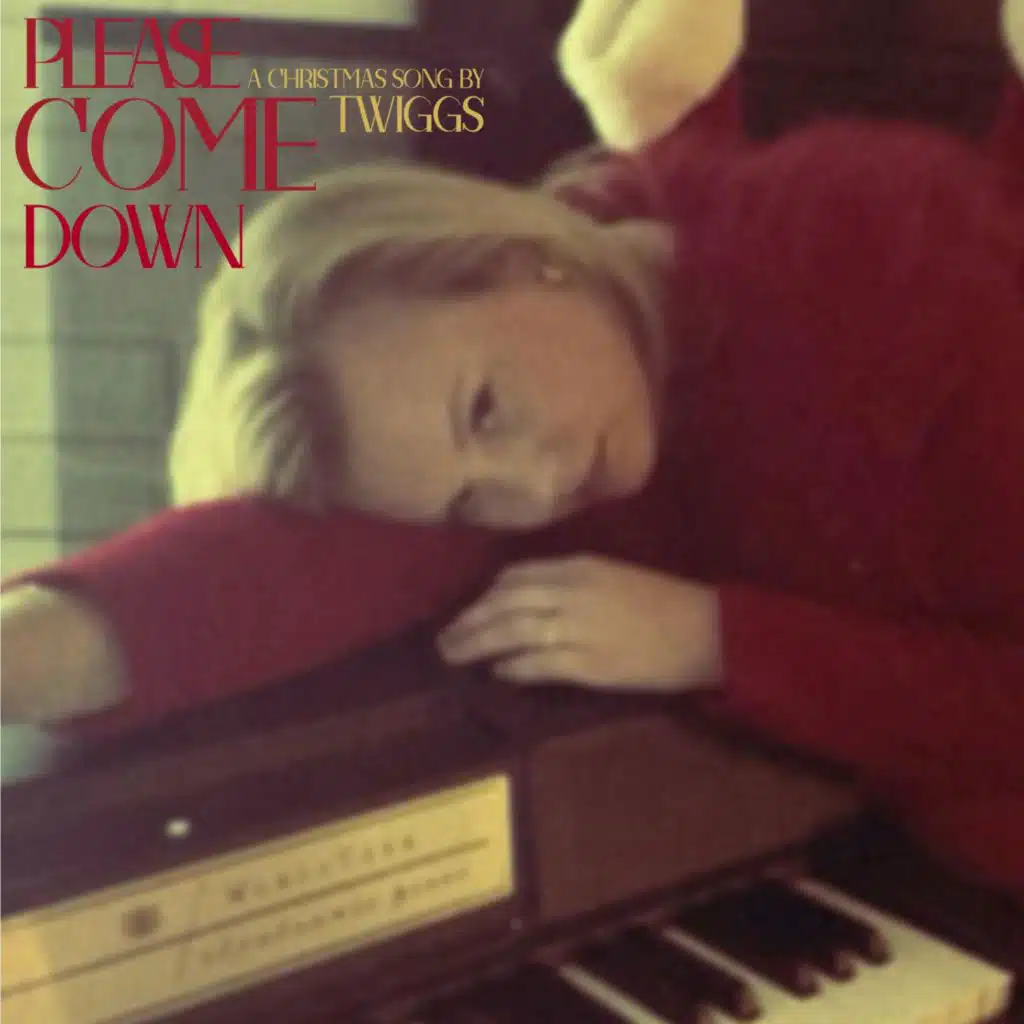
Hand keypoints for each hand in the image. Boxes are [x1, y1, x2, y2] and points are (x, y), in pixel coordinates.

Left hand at [438, 555, 721, 691]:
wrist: (705, 632)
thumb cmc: (663, 601)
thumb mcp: (613, 576)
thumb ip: (571, 582)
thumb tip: (527, 598)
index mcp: (579, 566)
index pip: (516, 577)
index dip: (487, 595)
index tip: (471, 610)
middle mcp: (571, 592)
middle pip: (504, 604)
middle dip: (469, 621)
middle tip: (444, 639)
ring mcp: (577, 628)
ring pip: (512, 633)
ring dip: (477, 645)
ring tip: (454, 657)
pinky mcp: (587, 664)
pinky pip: (537, 664)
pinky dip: (512, 668)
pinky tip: (496, 674)